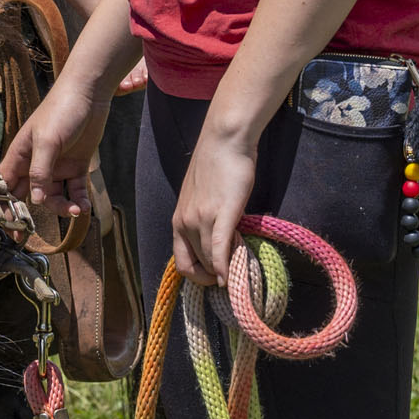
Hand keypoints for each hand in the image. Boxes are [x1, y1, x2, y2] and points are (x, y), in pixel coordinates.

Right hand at [0, 76, 109, 225]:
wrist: (90, 94)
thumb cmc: (62, 111)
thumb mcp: (47, 141)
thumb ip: (39, 172)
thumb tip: (34, 201)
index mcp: (20, 156)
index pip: (5, 186)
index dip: (3, 206)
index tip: (8, 225)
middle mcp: (35, 164)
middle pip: (26, 196)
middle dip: (26, 216)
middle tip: (27, 236)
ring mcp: (56, 166)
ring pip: (52, 197)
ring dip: (61, 207)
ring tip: (76, 210)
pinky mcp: (75, 166)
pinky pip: (73, 191)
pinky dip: (78, 201)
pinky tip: (84, 207)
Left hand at [167, 129, 258, 284]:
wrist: (225, 140)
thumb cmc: (216, 165)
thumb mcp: (201, 198)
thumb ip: (204, 220)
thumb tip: (217, 242)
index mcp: (178, 220)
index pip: (181, 262)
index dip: (196, 276)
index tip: (213, 276)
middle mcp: (185, 222)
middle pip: (197, 264)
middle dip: (214, 274)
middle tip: (232, 270)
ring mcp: (202, 219)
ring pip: (209, 259)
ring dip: (224, 269)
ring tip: (240, 264)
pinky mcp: (222, 213)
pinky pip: (219, 250)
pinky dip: (225, 268)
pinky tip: (232, 277)